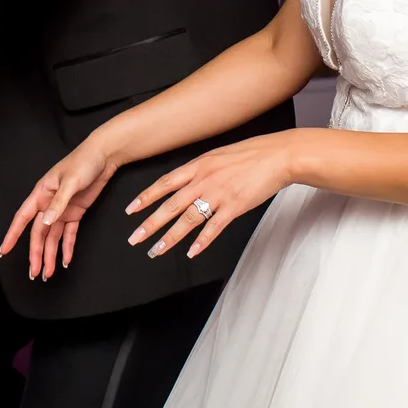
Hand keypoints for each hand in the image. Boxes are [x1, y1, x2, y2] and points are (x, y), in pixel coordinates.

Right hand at [0, 136, 118, 280]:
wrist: (103, 155)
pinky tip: (65, 260)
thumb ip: (58, 203)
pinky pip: (69, 233)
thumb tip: (45, 222)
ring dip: (50, 254)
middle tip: (35, 272)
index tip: (4, 250)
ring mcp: (62, 209)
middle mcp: (49, 203)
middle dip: (36, 253)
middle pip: (38, 233)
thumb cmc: (83, 162)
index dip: (12, 235)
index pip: (22, 218)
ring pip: (52, 237)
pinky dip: (67, 247)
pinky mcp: (76, 212)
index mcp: (41, 193)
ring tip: (48, 273)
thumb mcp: (70, 181)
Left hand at [125, 132, 297, 261]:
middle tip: (134, 238)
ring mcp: (218, 194)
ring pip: (188, 219)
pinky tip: (192, 252)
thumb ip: (201, 170)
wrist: (277, 156)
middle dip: (150, 224)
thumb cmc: (250, 155)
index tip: (131, 210)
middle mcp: (203, 180)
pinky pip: (214, 227)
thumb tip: (187, 182)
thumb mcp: (218, 156)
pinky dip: (202, 241)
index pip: (165, 183)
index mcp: (198, 166)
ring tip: (156, 250)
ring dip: (170, 238)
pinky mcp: (235, 207)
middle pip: (171, 205)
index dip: (146, 197)